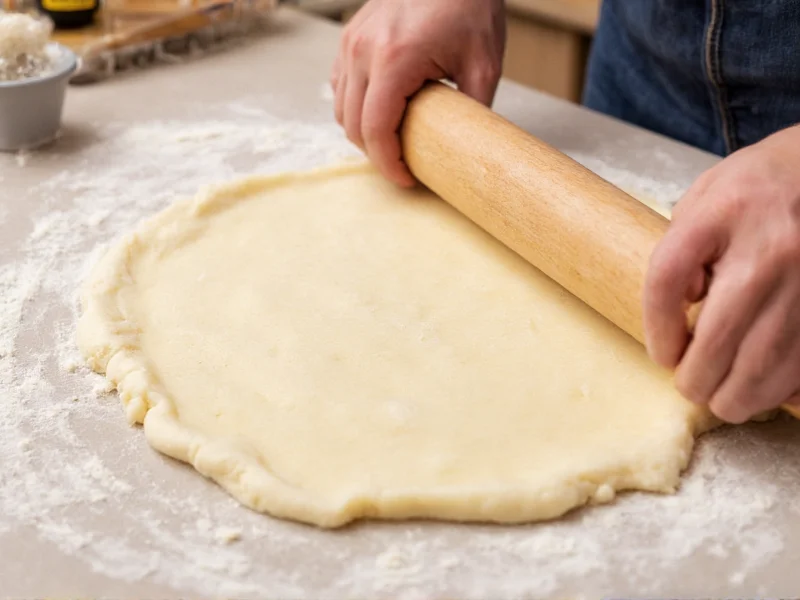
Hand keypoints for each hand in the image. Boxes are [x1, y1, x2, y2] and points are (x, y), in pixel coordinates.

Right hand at [331, 0, 505, 185]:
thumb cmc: (469, 4)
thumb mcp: (484, 63)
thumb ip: (475, 110)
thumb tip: (469, 148)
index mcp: (394, 59)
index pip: (375, 129)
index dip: (388, 164)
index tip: (407, 180)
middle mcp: (363, 51)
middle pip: (353, 125)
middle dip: (376, 154)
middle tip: (405, 166)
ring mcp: (351, 42)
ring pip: (340, 108)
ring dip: (363, 131)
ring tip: (394, 141)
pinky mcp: (350, 37)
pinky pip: (339, 84)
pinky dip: (354, 106)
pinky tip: (381, 111)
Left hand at [644, 125, 799, 422]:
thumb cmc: (756, 186)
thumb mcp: (703, 197)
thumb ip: (681, 248)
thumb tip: (684, 306)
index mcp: (722, 213)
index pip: (666, 279)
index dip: (657, 328)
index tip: (661, 353)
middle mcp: (769, 248)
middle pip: (717, 337)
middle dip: (695, 379)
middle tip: (689, 386)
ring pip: (766, 363)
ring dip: (738, 396)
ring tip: (723, 398)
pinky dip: (779, 388)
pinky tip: (763, 388)